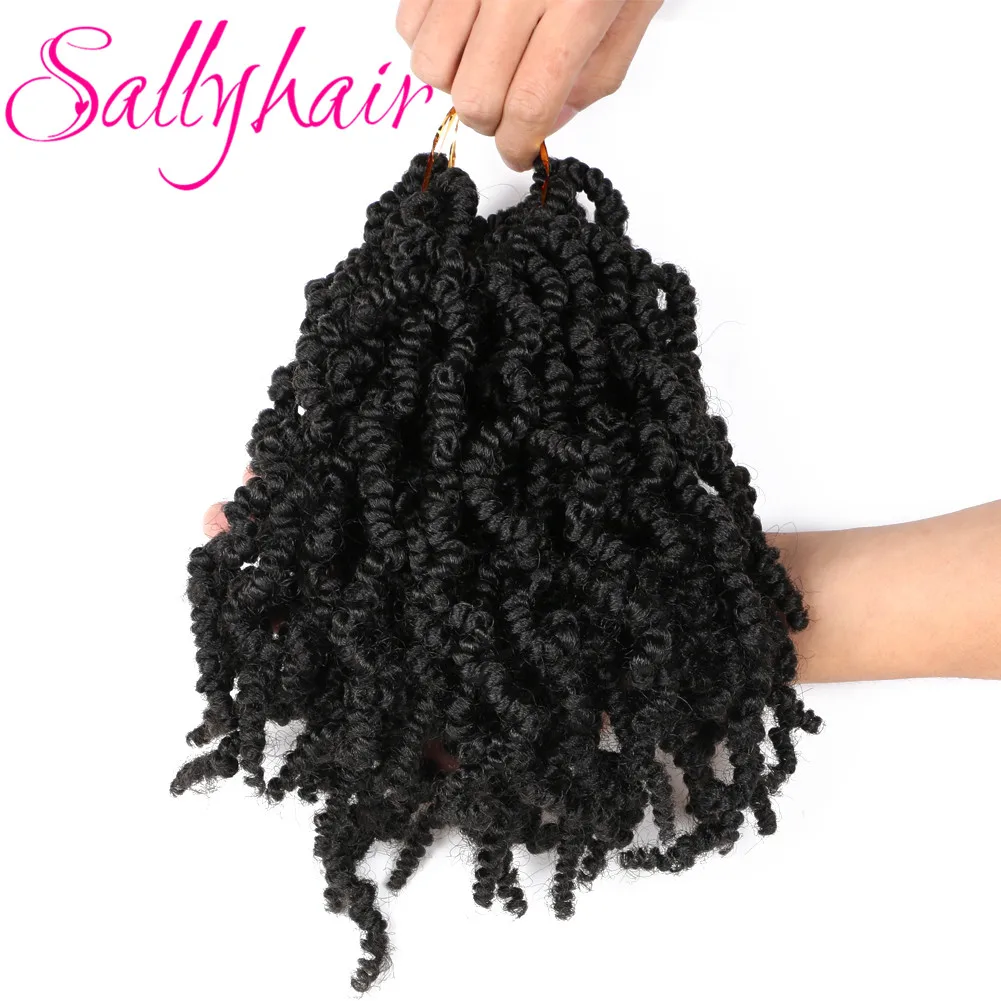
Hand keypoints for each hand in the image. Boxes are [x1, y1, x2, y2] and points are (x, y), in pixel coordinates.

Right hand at [396, 0, 662, 169]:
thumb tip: (547, 123)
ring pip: (430, 66)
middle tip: (509, 106)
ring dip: (456, 80)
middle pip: (474, 97)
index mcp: (578, 2)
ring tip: (485, 58)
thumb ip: (597, 72)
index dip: (519, 146)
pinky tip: (464, 23)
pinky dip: (429, 38)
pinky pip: (407, 21)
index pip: (529, 105)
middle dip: (491, 120)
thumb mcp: (636, 3)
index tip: (521, 153)